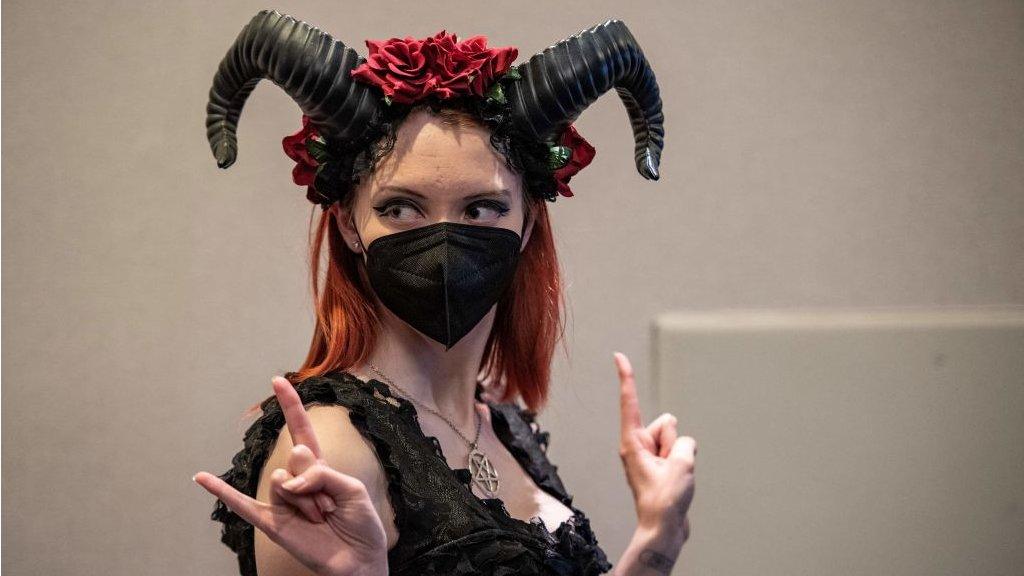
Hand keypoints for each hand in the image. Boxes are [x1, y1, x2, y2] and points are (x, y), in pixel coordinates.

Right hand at [194, 377, 387, 575]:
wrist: (358, 561)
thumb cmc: (361, 524)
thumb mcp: (352, 489)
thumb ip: (321, 475)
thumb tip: (287, 477)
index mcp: (319, 467)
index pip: (301, 430)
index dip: (291, 406)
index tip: (278, 381)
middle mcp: (297, 480)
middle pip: (299, 460)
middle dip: (320, 483)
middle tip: (331, 505)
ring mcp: (283, 500)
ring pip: (284, 483)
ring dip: (307, 502)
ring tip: (319, 518)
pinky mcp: (273, 523)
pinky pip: (242, 505)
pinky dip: (220, 492)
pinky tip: (200, 478)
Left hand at [614, 352, 695, 541]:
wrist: (664, 529)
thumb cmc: (666, 500)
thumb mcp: (681, 463)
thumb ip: (683, 441)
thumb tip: (682, 442)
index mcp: (631, 442)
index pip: (630, 402)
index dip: (626, 377)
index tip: (618, 355)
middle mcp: (637, 446)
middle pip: (666, 423)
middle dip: (673, 441)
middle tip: (667, 470)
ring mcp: (649, 456)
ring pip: (675, 438)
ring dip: (679, 455)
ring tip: (672, 478)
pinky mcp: (659, 465)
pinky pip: (679, 451)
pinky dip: (682, 462)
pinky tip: (676, 481)